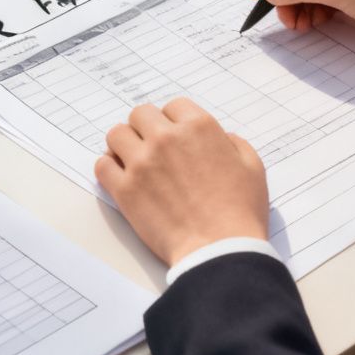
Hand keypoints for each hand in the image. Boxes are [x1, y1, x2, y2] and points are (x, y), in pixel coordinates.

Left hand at [95, 99, 268, 266]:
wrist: (220, 248)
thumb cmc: (240, 211)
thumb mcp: (253, 167)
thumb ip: (234, 143)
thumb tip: (221, 139)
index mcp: (200, 127)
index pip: (174, 106)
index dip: (176, 120)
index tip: (177, 134)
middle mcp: (166, 138)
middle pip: (140, 114)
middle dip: (148, 127)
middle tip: (154, 146)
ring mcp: (142, 163)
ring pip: (116, 134)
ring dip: (125, 143)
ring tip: (135, 159)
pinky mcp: (124, 189)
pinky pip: (102, 165)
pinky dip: (109, 167)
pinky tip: (123, 176)